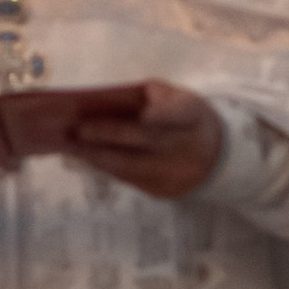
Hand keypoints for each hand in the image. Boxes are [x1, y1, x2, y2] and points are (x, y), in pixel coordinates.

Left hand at [64, 80, 224, 203]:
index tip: (144, 114)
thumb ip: (152, 97)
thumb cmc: (184, 120)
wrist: (214, 158)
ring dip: (98, 156)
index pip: (180, 112)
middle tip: (81, 131)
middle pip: (146, 140)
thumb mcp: (178, 99)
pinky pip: (130, 179)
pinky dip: (107, 168)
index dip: (163, 114)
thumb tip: (107, 103)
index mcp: (193, 115)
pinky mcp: (163, 191)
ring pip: (131, 166)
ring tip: (74, 147)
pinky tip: (89, 158)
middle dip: (110, 135)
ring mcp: (175, 173)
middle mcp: (187, 146)